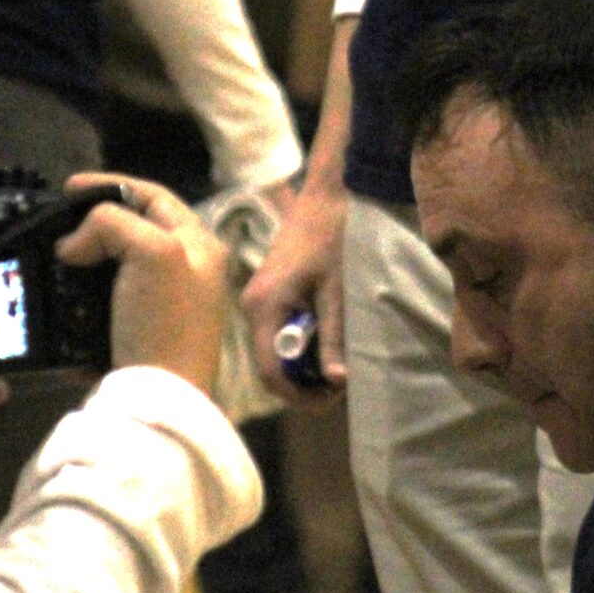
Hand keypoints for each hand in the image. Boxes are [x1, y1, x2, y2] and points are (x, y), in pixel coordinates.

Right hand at [57, 172, 229, 393]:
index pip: (153, 198)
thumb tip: (73, 245)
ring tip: (52, 263)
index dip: (110, 187)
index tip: (68, 189)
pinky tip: (58, 297)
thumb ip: (111, 226)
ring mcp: (161, 307)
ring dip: (81, 263)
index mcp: (200, 246)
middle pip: (132, 231)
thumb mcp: (151, 252)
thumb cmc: (164, 321)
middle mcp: (186, 272)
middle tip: (56, 230)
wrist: (159, 403)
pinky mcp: (137, 336)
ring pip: (113, 267)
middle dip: (92, 227)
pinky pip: (101, 304)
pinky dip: (78, 298)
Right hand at [238, 176, 347, 405]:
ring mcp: (257, 300)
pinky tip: (327, 341)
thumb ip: (334, 337)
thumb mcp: (339, 290)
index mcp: (265, 307)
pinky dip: (300, 346)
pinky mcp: (267, 293)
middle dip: (303, 383)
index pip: (269, 372)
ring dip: (303, 366)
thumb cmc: (334, 236)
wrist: (327, 194)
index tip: (333, 398)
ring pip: (273, 351)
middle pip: (268, 366)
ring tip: (337, 364)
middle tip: (341, 385)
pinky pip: (277, 333)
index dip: (298, 395)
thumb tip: (336, 382)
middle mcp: (252, 306)